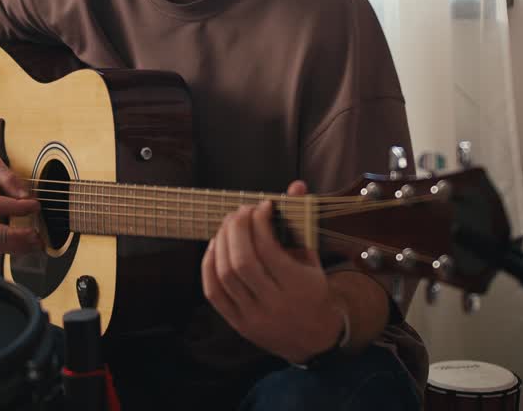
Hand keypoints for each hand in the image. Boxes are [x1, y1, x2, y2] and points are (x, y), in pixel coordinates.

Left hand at [202, 180, 344, 363]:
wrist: (313, 337)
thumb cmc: (312, 290)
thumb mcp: (313, 258)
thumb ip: (301, 221)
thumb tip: (295, 185)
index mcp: (298, 287)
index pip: (269, 249)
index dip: (260, 223)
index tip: (262, 206)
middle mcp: (274, 304)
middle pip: (242, 261)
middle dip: (237, 229)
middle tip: (241, 211)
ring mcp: (253, 316)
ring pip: (225, 275)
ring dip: (222, 242)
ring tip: (229, 225)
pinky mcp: (237, 323)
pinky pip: (213, 291)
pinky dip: (209, 264)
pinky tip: (216, 245)